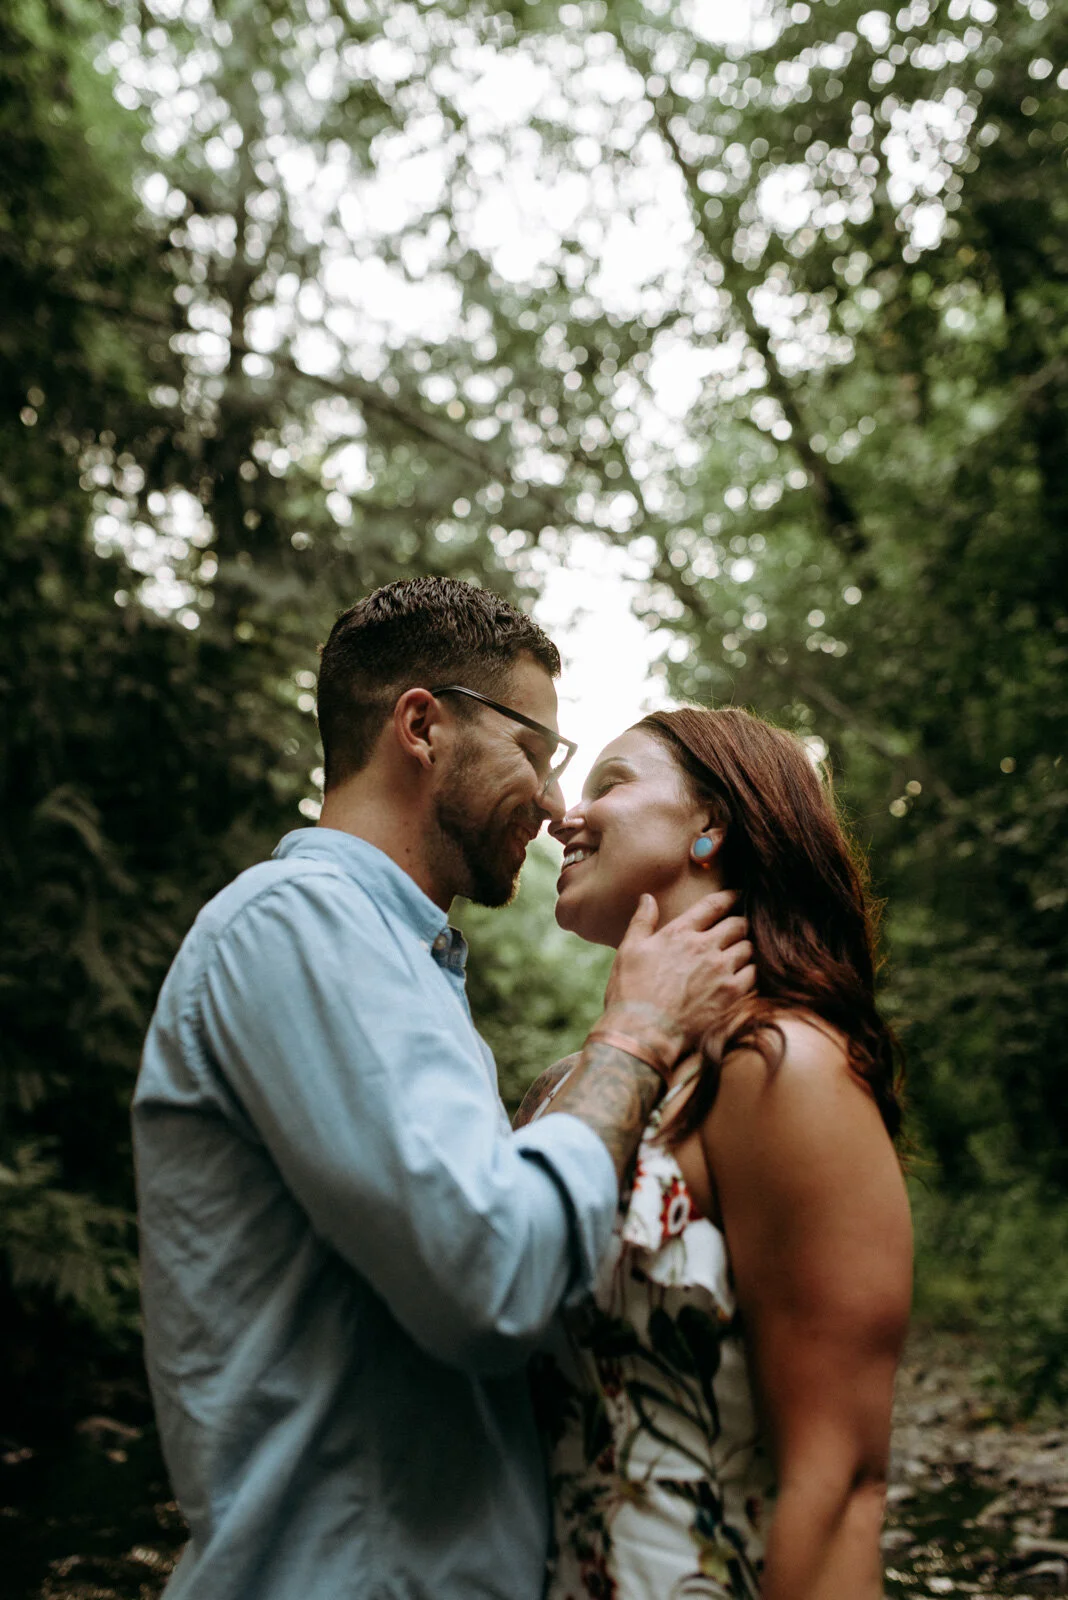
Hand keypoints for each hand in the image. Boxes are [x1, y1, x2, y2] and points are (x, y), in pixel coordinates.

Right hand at [601, 891, 754, 1067]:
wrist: (643, 1033)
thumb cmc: (630, 992)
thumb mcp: (629, 951)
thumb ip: (642, 921)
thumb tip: (647, 898)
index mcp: (680, 932)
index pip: (713, 905)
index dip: (730, 897)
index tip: (738, 895)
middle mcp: (704, 946)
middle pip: (738, 924)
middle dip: (741, 924)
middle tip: (741, 929)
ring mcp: (721, 970)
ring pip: (749, 948)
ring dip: (746, 949)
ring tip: (742, 955)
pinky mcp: (732, 994)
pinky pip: (754, 974)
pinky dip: (752, 973)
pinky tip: (745, 977)